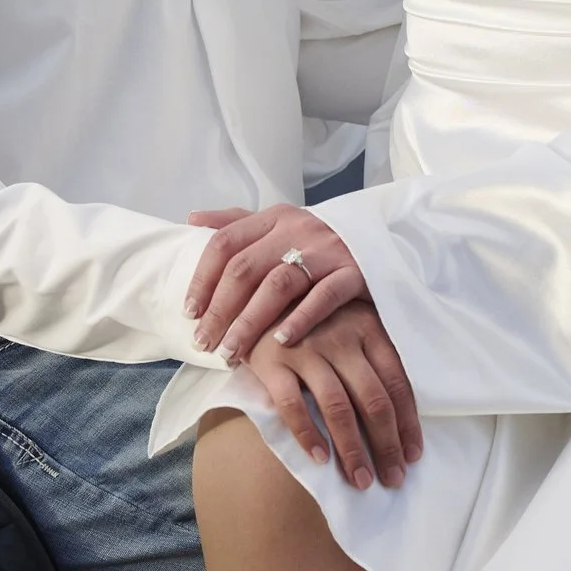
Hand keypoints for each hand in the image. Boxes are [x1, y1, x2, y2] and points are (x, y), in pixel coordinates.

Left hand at [186, 203, 368, 362]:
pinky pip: (325, 296)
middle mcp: (297, 229)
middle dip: (220, 309)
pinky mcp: (356, 272)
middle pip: (246, 268)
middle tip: (204, 343)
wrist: (381, 239)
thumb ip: (237, 222)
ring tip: (232, 352)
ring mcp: (327, 250)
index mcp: (274, 217)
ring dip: (250, 322)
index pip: (226, 243)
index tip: (189, 312)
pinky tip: (282, 343)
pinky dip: (301, 319)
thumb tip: (192, 219)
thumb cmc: (316, 241)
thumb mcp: (278, 223)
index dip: (202, 278)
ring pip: (279, 284)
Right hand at [238, 300, 421, 490]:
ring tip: (361, 480)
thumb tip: (398, 417)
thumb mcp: (347, 324)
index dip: (407, 423)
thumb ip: (370, 358)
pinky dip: (309, 435)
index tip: (412, 456)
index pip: (396, 382)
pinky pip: (293, 405)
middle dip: (386, 445)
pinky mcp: (272, 361)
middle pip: (372, 399)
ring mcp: (306, 348)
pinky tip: (321, 459)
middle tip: (393, 479)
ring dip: (352, 450)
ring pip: (338, 407)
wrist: (253, 297)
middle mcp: (341, 335)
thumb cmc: (310, 320)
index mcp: (367, 326)